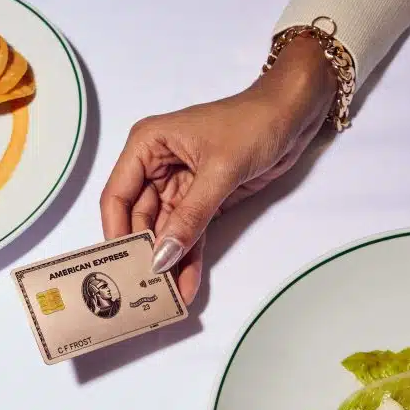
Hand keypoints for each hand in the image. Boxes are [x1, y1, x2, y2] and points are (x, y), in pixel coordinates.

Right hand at [100, 36, 337, 304]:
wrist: (294, 113)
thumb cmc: (252, 124)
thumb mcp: (219, 170)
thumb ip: (190, 216)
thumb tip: (161, 258)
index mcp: (146, 146)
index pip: (117, 195)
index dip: (116, 232)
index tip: (119, 266)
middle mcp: (156, 166)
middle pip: (139, 218)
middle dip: (145, 253)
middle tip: (144, 291)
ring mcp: (179, 185)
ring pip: (165, 231)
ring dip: (168, 261)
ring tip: (168, 296)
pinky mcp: (202, 199)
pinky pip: (190, 233)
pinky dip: (189, 256)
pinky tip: (186, 283)